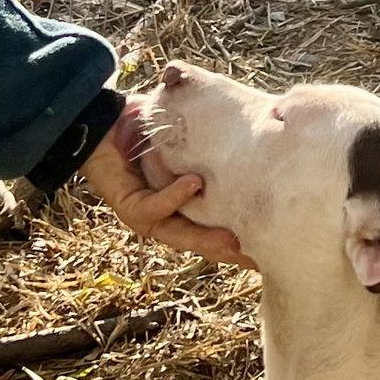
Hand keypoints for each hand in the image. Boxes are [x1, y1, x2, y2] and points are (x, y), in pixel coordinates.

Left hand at [79, 137, 252, 266]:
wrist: (104, 121)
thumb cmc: (150, 127)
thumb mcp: (190, 138)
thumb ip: (216, 145)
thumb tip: (264, 135)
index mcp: (190, 207)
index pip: (221, 229)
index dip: (246, 240)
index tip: (276, 246)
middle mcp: (172, 218)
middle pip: (206, 244)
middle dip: (232, 253)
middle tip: (260, 259)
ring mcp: (151, 217)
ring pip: (182, 235)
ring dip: (206, 239)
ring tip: (233, 239)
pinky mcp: (130, 207)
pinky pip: (155, 207)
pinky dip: (175, 196)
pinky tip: (194, 184)